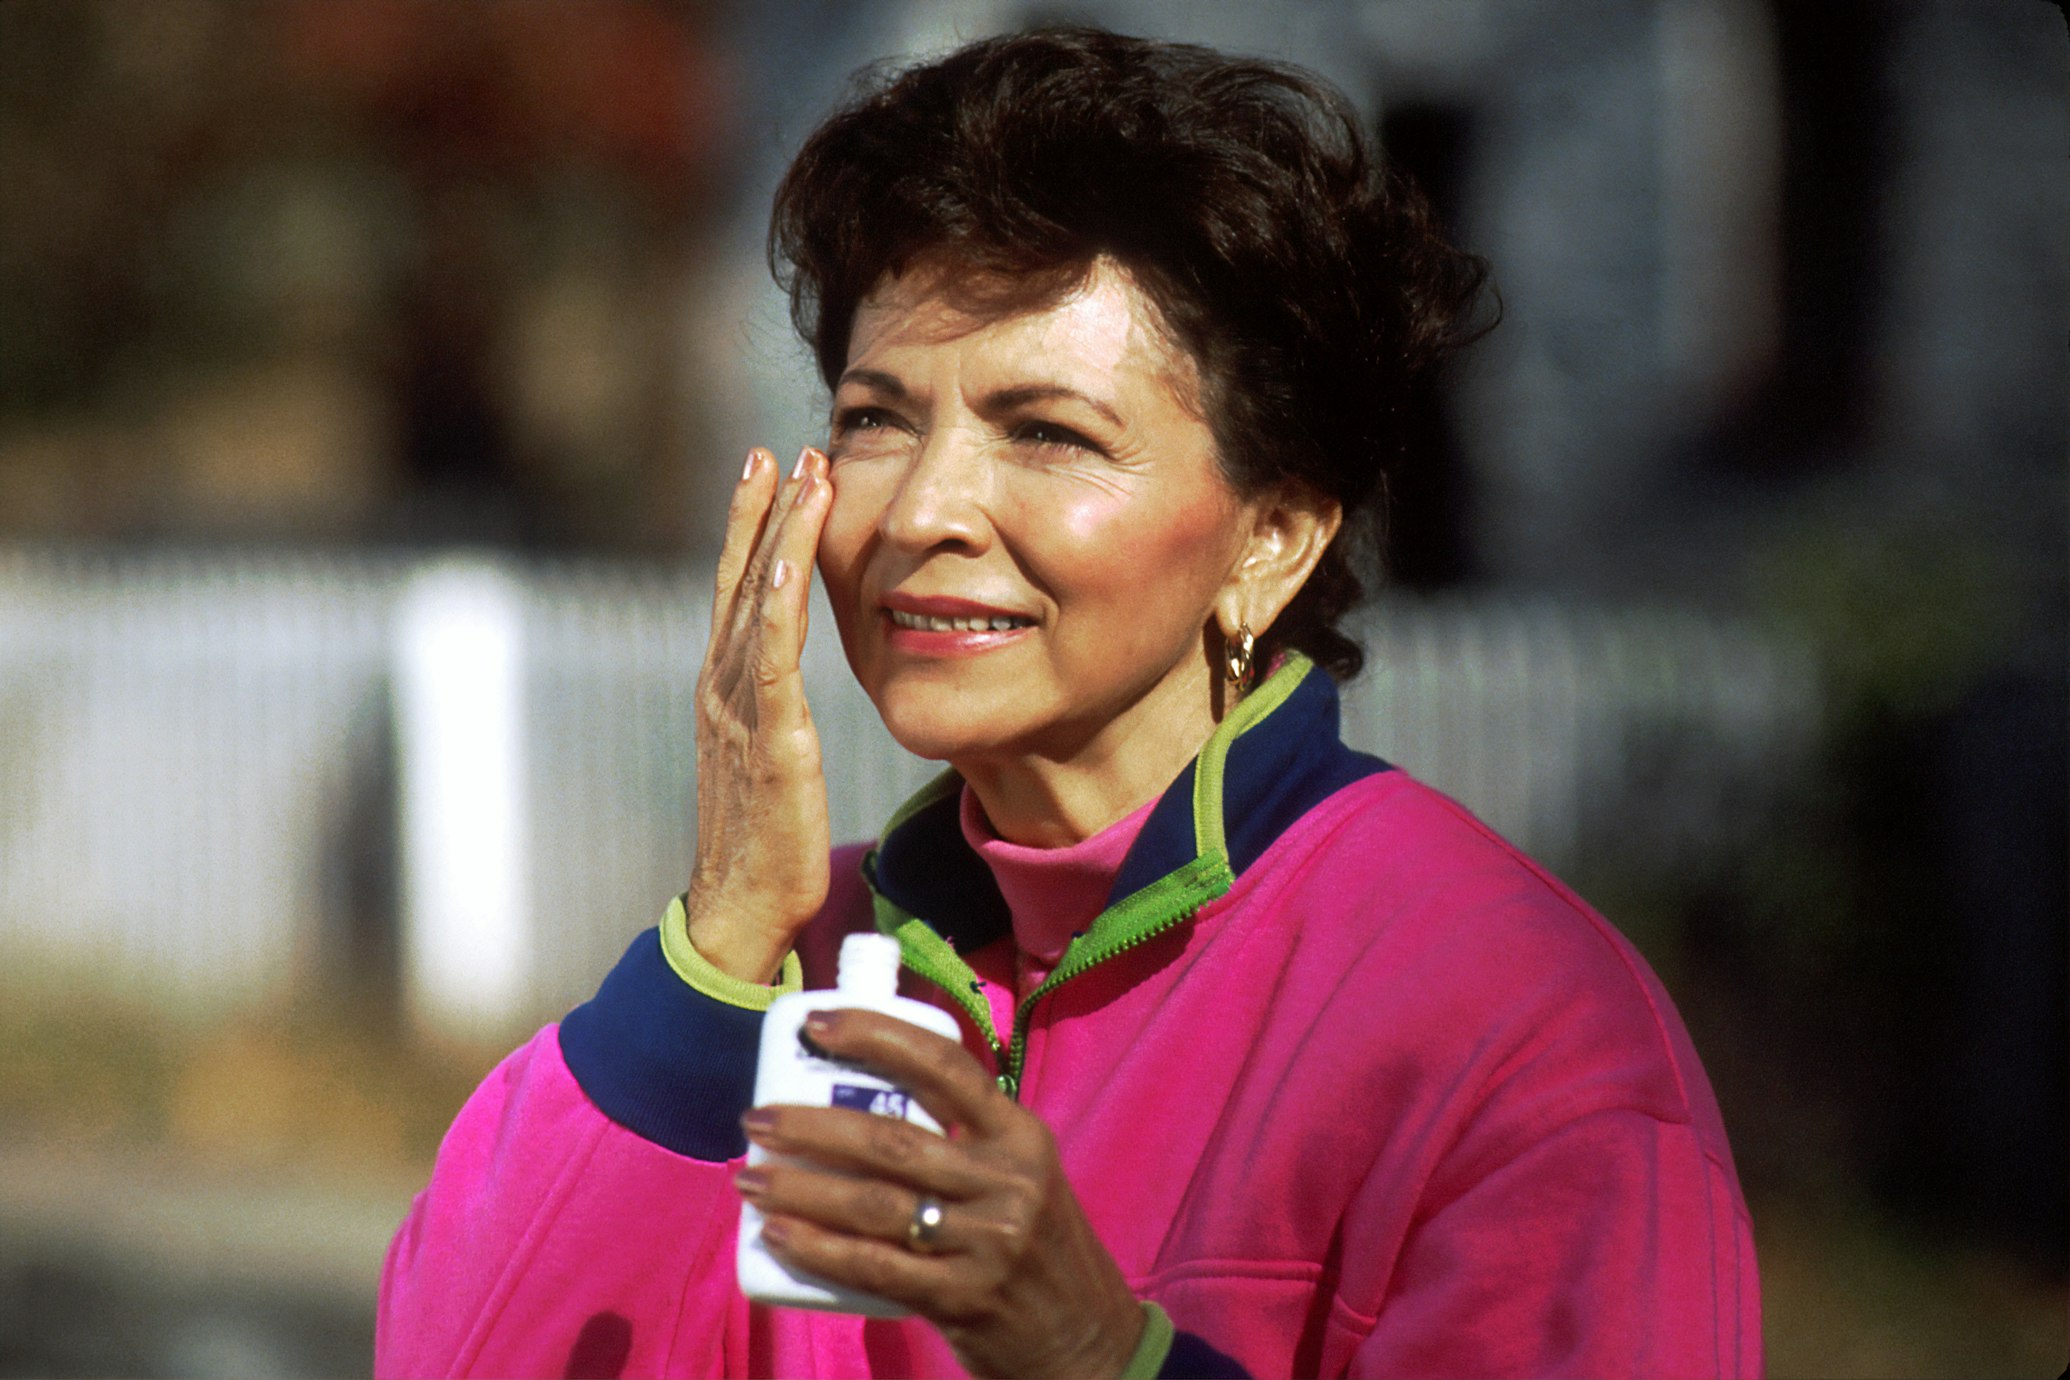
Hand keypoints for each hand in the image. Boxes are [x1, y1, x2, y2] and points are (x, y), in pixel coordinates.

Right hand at [684, 447, 834, 981]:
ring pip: (756, 600)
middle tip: (781, 448)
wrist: (739, 911)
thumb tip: (792, 689)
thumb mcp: (772, 761)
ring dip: (779, 532)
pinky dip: (777, 600)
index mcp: (725, 691)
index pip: (737, 592)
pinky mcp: (769, 738)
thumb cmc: (764, 844)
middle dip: (761, 511)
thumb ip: (776, 715)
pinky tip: (792, 557)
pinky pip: (771, 656)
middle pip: (740, 580)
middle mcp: (722, 687)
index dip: (751, 529)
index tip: (769, 472)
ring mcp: (739, 709)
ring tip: (800, 473)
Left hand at [735, 1009, 1145, 1378]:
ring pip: (873, 1202)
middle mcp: (1007, 1181)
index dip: (877, 1036)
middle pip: (892, 1139)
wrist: (1084, 1340)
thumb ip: (962, 1141)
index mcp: (1020, 1135)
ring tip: (750, 1177)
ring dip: (798, 1187)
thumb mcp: (1019, 1176)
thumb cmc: (1033, 1245)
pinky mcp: (963, 1298)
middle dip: (810, 1124)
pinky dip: (816, 1248)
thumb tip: (856, 1105)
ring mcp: (987, 1242)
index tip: (819, 1024)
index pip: (946, 1067)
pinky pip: (872, 1267)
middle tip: (757, 1119)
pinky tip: (777, 1235)